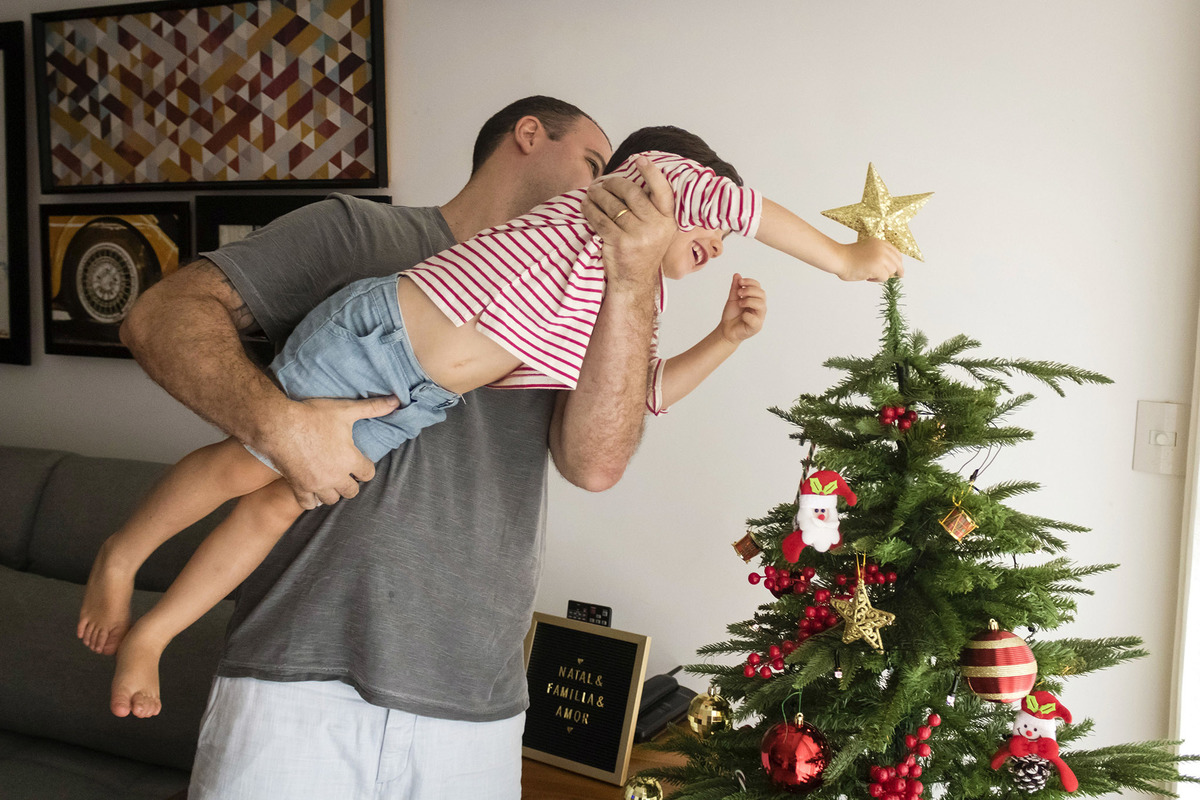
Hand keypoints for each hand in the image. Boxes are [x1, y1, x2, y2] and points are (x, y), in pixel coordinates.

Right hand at [257, 395, 399, 508]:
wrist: (278, 425)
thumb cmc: (312, 416)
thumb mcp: (345, 410)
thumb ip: (372, 408)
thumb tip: (396, 401)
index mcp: (350, 459)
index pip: (368, 474)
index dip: (365, 468)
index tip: (360, 462)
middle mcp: (336, 476)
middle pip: (351, 491)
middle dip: (351, 483)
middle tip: (345, 472)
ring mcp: (316, 484)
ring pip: (332, 499)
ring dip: (333, 492)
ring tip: (330, 480)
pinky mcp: (299, 487)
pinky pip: (308, 504)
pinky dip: (312, 500)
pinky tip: (312, 489)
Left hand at [583, 157, 676, 290]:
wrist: (634, 281)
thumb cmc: (642, 250)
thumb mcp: (657, 229)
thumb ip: (650, 208)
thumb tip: (627, 181)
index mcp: (667, 220)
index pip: (663, 191)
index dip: (652, 173)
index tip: (640, 160)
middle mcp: (656, 226)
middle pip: (631, 192)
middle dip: (613, 183)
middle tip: (602, 182)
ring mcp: (638, 235)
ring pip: (613, 205)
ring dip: (598, 195)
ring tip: (591, 191)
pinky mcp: (619, 243)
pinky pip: (600, 219)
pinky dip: (590, 209)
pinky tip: (586, 205)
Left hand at [719, 274, 766, 344]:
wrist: (726, 329)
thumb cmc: (732, 315)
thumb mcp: (732, 299)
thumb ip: (735, 288)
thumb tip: (737, 275)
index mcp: (756, 299)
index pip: (758, 287)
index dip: (751, 282)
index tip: (740, 281)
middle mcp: (760, 308)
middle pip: (762, 294)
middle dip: (750, 290)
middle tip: (739, 292)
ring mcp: (759, 317)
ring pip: (761, 305)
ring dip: (749, 301)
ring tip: (740, 303)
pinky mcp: (756, 327)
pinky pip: (755, 319)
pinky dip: (746, 315)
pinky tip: (741, 316)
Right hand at [836, 238, 903, 281]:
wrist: (838, 258)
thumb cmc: (848, 256)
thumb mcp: (867, 249)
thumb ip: (878, 253)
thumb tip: (889, 267)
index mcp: (880, 242)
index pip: (896, 252)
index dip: (898, 261)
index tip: (899, 267)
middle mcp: (882, 248)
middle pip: (897, 262)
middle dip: (897, 270)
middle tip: (899, 276)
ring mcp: (881, 257)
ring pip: (891, 271)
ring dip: (882, 275)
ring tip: (870, 274)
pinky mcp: (878, 267)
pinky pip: (884, 277)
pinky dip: (876, 280)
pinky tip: (867, 277)